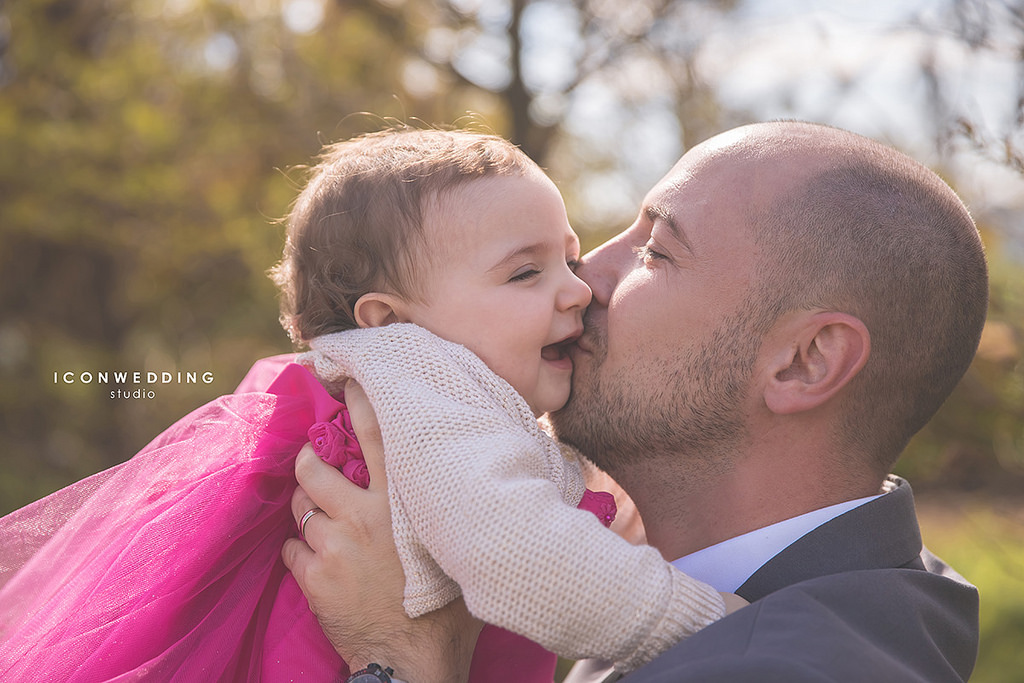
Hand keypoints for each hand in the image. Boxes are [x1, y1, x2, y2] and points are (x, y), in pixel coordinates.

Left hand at [282, 380, 482, 682]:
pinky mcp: (314, 578)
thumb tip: (465, 478)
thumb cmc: (447, 607)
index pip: (377, 435)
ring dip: (306, 512)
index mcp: (403, 502)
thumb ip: (449, 509)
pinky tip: (318, 563)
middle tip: (312, 462)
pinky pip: (291, 550)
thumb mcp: (458, 547)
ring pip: (300, 509)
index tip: (347, 380)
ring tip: (320, 522)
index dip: (359, 401)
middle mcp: (365, 515)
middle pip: (315, 469)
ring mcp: (335, 546)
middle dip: (308, 461)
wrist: (414, 663)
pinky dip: (300, 553)